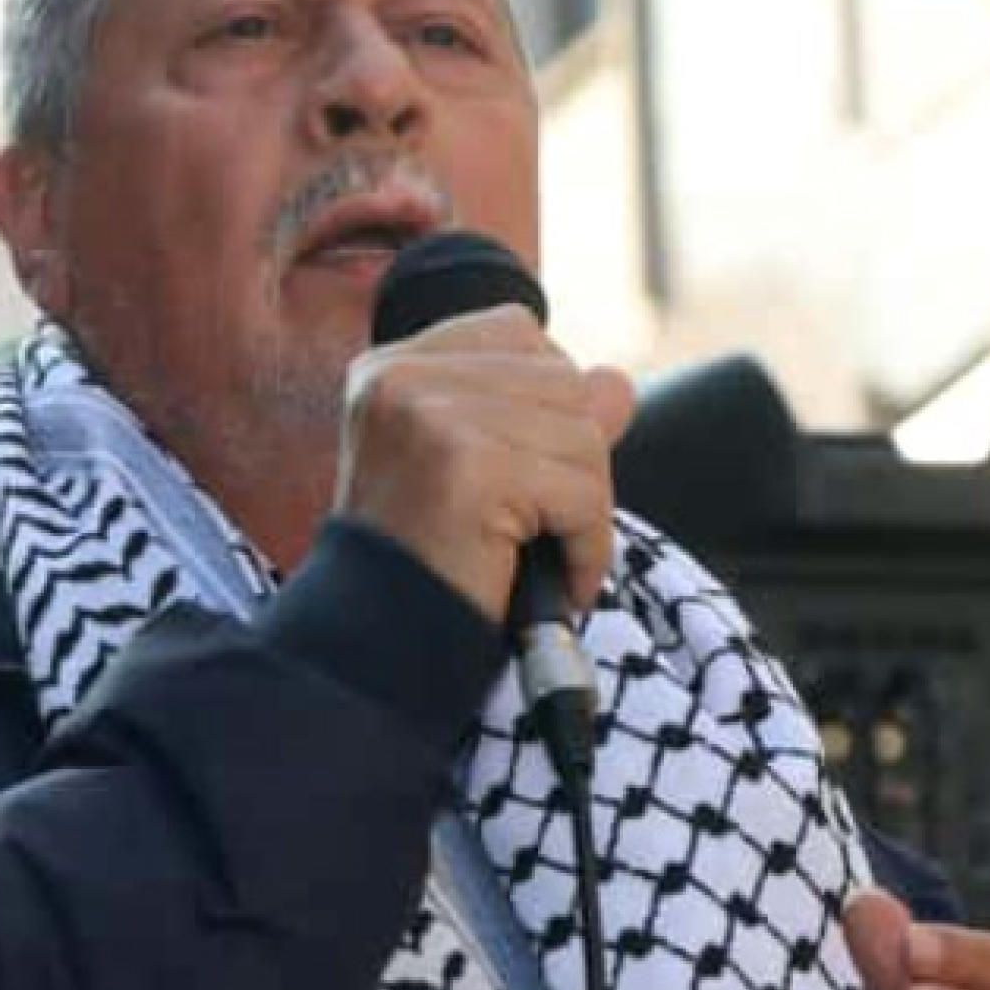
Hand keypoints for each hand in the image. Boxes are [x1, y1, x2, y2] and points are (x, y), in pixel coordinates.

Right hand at [335, 306, 636, 624]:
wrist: (374, 654)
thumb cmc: (424, 570)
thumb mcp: (476, 472)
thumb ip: (540, 416)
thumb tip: (615, 384)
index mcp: (391, 367)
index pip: (518, 336)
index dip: (545, 410)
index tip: (519, 479)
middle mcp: (401, 378)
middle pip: (562, 381)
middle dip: (572, 464)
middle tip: (533, 531)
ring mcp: (430, 417)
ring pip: (583, 437)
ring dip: (584, 512)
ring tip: (539, 559)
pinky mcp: (468, 468)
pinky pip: (584, 494)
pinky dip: (588, 550)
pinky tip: (556, 584)